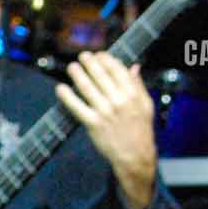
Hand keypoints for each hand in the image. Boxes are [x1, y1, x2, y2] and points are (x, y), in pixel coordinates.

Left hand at [56, 52, 158, 208]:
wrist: (134, 154)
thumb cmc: (141, 129)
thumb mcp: (146, 104)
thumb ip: (138, 85)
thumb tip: (133, 67)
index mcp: (132, 94)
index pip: (117, 70)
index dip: (107, 60)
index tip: (100, 54)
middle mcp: (118, 100)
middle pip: (100, 76)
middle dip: (90, 63)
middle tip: (83, 56)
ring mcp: (104, 112)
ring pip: (87, 88)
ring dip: (77, 74)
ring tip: (72, 67)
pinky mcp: (93, 123)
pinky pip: (77, 107)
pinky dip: (68, 96)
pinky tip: (61, 88)